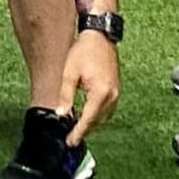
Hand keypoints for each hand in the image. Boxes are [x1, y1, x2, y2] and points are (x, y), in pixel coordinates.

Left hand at [60, 30, 122, 145]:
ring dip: (91, 123)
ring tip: (77, 129)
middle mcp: (111, 95)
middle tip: (71, 138)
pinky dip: (97, 115)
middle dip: (84, 130)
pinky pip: (107, 109)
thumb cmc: (84, 51)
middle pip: (97, 121)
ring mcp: (116, 93)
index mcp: (100, 92)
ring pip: (103, 117)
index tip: (70, 142)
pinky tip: (87, 115)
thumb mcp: (69, 73)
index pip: (88, 119)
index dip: (78, 132)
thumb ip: (66, 95)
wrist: (100, 36)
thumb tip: (62, 114)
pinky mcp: (116, 90)